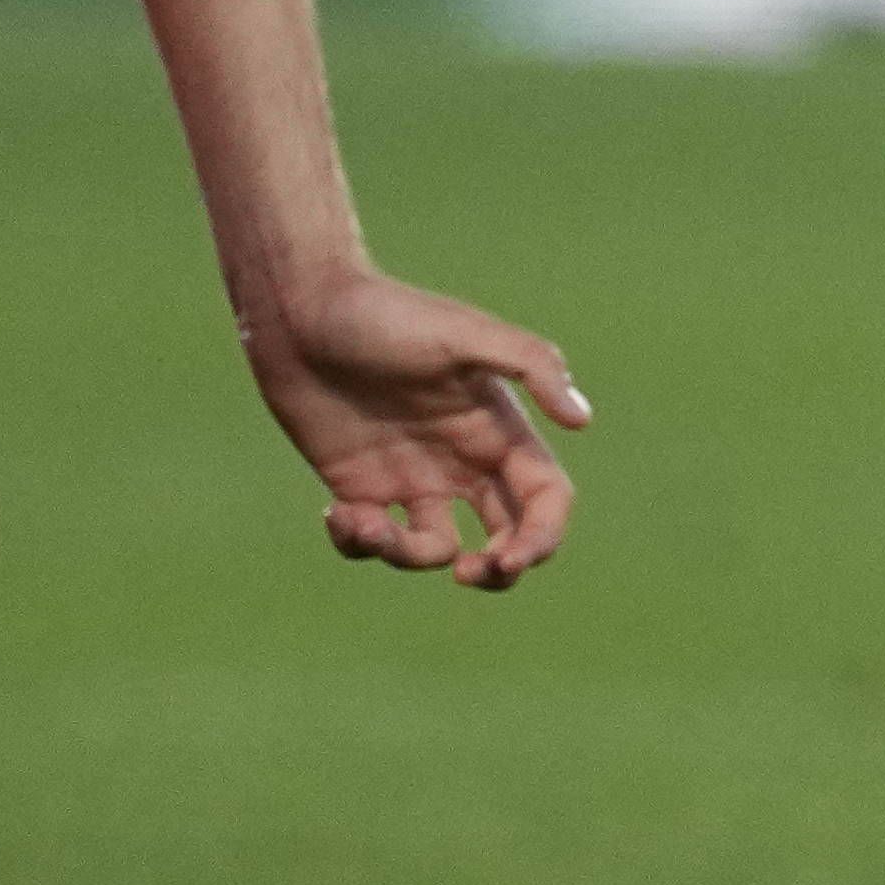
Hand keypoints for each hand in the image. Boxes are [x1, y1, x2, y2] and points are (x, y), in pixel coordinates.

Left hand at [243, 267, 593, 589]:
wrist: (301, 311)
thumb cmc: (386, 314)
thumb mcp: (463, 333)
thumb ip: (531, 364)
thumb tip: (583, 419)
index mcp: (497, 428)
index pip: (543, 498)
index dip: (540, 538)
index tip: (507, 560)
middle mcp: (462, 460)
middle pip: (505, 536)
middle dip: (495, 570)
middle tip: (466, 573)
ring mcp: (411, 477)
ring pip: (434, 550)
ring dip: (405, 556)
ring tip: (364, 525)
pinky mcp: (360, 488)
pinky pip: (373, 542)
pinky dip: (358, 544)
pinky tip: (337, 514)